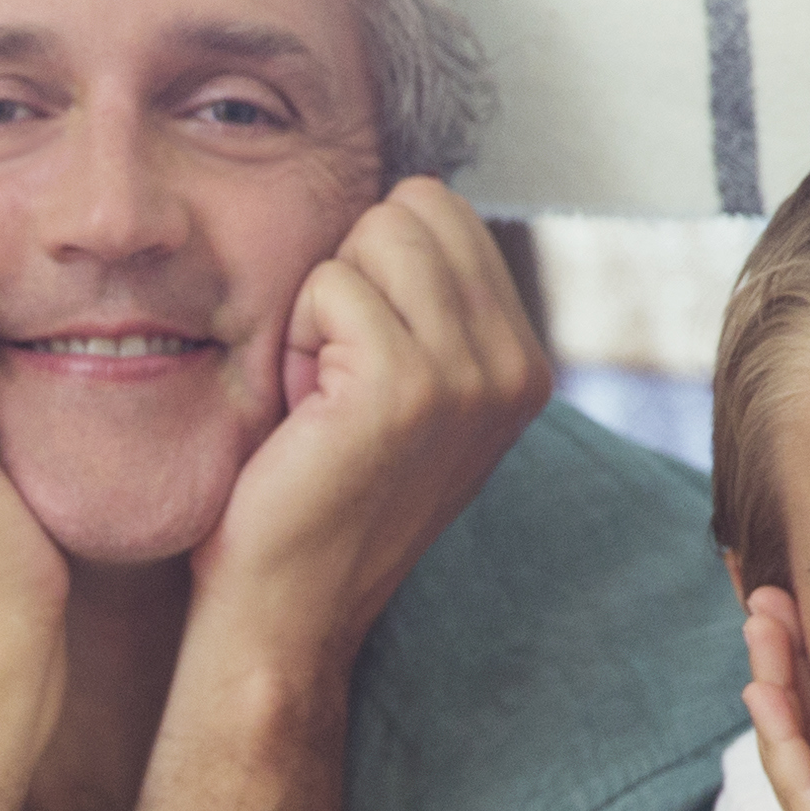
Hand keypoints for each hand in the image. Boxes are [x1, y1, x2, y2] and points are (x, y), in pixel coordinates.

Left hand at [187, 180, 552, 685]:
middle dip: (350, 273)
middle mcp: (516, 368)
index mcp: (523, 364)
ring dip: (320, 305)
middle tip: (331, 377)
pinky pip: (329, 282)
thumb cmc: (313, 491)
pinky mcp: (406, 385)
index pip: (444, 211)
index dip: (373, 269)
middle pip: (414, 207)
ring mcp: (470, 376)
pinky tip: (303, 412)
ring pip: (374, 233)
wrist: (285, 609)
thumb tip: (406, 201)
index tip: (356, 366)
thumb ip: (429, 307)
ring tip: (319, 394)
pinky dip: (295, 337)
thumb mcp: (402, 391)